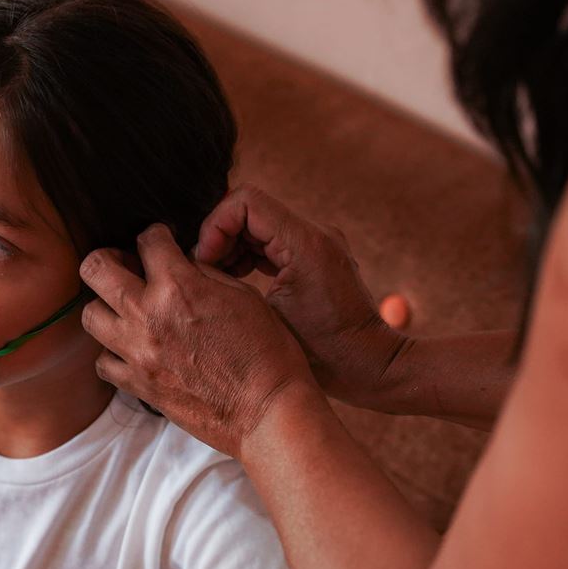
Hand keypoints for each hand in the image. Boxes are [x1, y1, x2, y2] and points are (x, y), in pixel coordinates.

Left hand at [80, 224, 318, 457]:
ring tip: (127, 310)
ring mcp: (137, 353)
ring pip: (90, 315)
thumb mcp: (244, 295)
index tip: (160, 243)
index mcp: (179, 287)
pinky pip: (103, 362)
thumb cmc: (266, 351)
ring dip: (106, 306)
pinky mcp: (138, 385)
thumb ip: (203, 274)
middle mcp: (148, 315)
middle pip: (95, 269)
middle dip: (108, 259)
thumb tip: (181, 263)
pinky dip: (112, 352)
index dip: (155, 236)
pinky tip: (132, 349)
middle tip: (125, 266)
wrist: (267, 410)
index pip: (146, 240)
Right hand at [195, 185, 407, 409]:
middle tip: (205, 271)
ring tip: (217, 280)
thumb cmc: (324, 353)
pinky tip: (234, 283)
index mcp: (305, 243)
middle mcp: (315, 233)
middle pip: (248, 209)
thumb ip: (232, 284)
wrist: (370, 366)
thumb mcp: (267, 318)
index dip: (215, 226)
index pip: (245, 201)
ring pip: (257, 224)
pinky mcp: (315, 256)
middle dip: (219, 237)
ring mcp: (317, 242)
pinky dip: (247, 255)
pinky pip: (271, 240)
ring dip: (230, 246)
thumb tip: (197, 267)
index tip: (205, 260)